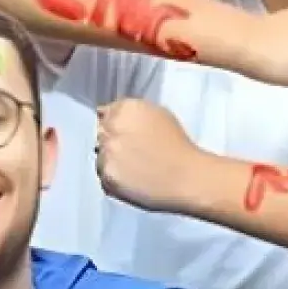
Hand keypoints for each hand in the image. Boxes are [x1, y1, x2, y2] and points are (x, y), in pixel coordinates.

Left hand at [89, 99, 211, 212]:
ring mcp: (107, 152)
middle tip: (133, 154)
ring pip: (100, 156)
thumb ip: (131, 112)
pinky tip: (132, 179)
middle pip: (100, 135)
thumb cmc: (178, 145)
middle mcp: (112, 127)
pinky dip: (114, 178)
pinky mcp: (107, 174)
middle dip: (112, 142)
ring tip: (135, 168)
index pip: (104, 114)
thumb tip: (108, 114)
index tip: (126, 136)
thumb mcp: (158, 114)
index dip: (115, 126)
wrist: (187, 176)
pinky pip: (103, 175)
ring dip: (112, 161)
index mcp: (124, 109)